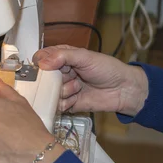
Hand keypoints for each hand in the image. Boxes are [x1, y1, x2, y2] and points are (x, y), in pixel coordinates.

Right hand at [33, 45, 148, 116]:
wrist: (123, 89)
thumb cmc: (106, 68)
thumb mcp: (85, 57)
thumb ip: (62, 57)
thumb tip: (41, 62)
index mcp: (63, 57)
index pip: (42, 58)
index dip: (40, 63)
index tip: (44, 67)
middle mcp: (61, 73)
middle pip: (43, 78)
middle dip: (53, 80)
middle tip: (68, 77)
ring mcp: (64, 89)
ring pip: (50, 92)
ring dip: (63, 90)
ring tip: (78, 87)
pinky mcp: (69, 104)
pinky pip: (57, 105)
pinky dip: (65, 103)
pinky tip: (76, 98)